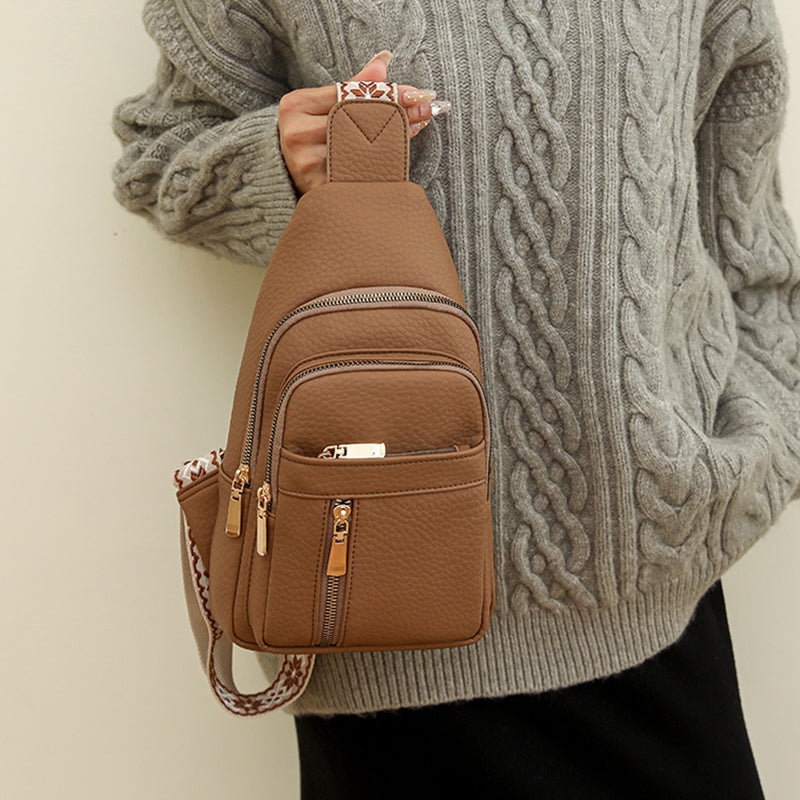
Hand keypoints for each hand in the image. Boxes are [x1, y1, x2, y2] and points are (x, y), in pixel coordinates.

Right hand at [278, 50, 449, 195]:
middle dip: (397, 111)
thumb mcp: (323, 106)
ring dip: (396, 136)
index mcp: (295, 106)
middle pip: (357, 119)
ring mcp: (307, 164)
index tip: (415, 92)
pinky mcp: (319, 188)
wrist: (283, 174)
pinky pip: (360, 171)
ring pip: (362, 146)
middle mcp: (297, 134)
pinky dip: (384, 161)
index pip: (349, 94)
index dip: (386, 92)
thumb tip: (383, 61)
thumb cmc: (309, 137)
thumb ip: (353, 86)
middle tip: (427, 107)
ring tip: (420, 124)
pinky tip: (402, 152)